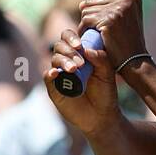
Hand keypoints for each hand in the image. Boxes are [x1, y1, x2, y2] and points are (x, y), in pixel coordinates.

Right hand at [44, 9, 121, 134]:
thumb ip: (101, 59)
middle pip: (59, 46)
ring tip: (74, 69)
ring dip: (63, 61)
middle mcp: (67, 61)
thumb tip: (86, 49)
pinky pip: (47, 76)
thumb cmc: (105, 93)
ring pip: (54, 59)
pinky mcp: (54, 88)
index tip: (79, 45)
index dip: (71, 38)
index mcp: (80, 54)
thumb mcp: (107, 75)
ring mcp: (60, 74)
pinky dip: (50, 73)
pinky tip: (56, 73)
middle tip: (80, 63)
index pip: (69, 38)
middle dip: (69, 51)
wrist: (101, 116)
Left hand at [76, 0, 147, 75]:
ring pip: (86, 9)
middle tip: (97, 30)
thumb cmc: (129, 43)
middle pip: (93, 0)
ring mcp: (118, 9)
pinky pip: (85, 20)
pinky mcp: (108, 20)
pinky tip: (91, 39)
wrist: (135, 62)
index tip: (103, 18)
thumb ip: (116, 4)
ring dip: (86, 23)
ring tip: (95, 34)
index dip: (98, 3)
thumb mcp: (129, 18)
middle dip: (91, 15)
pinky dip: (84, 30)